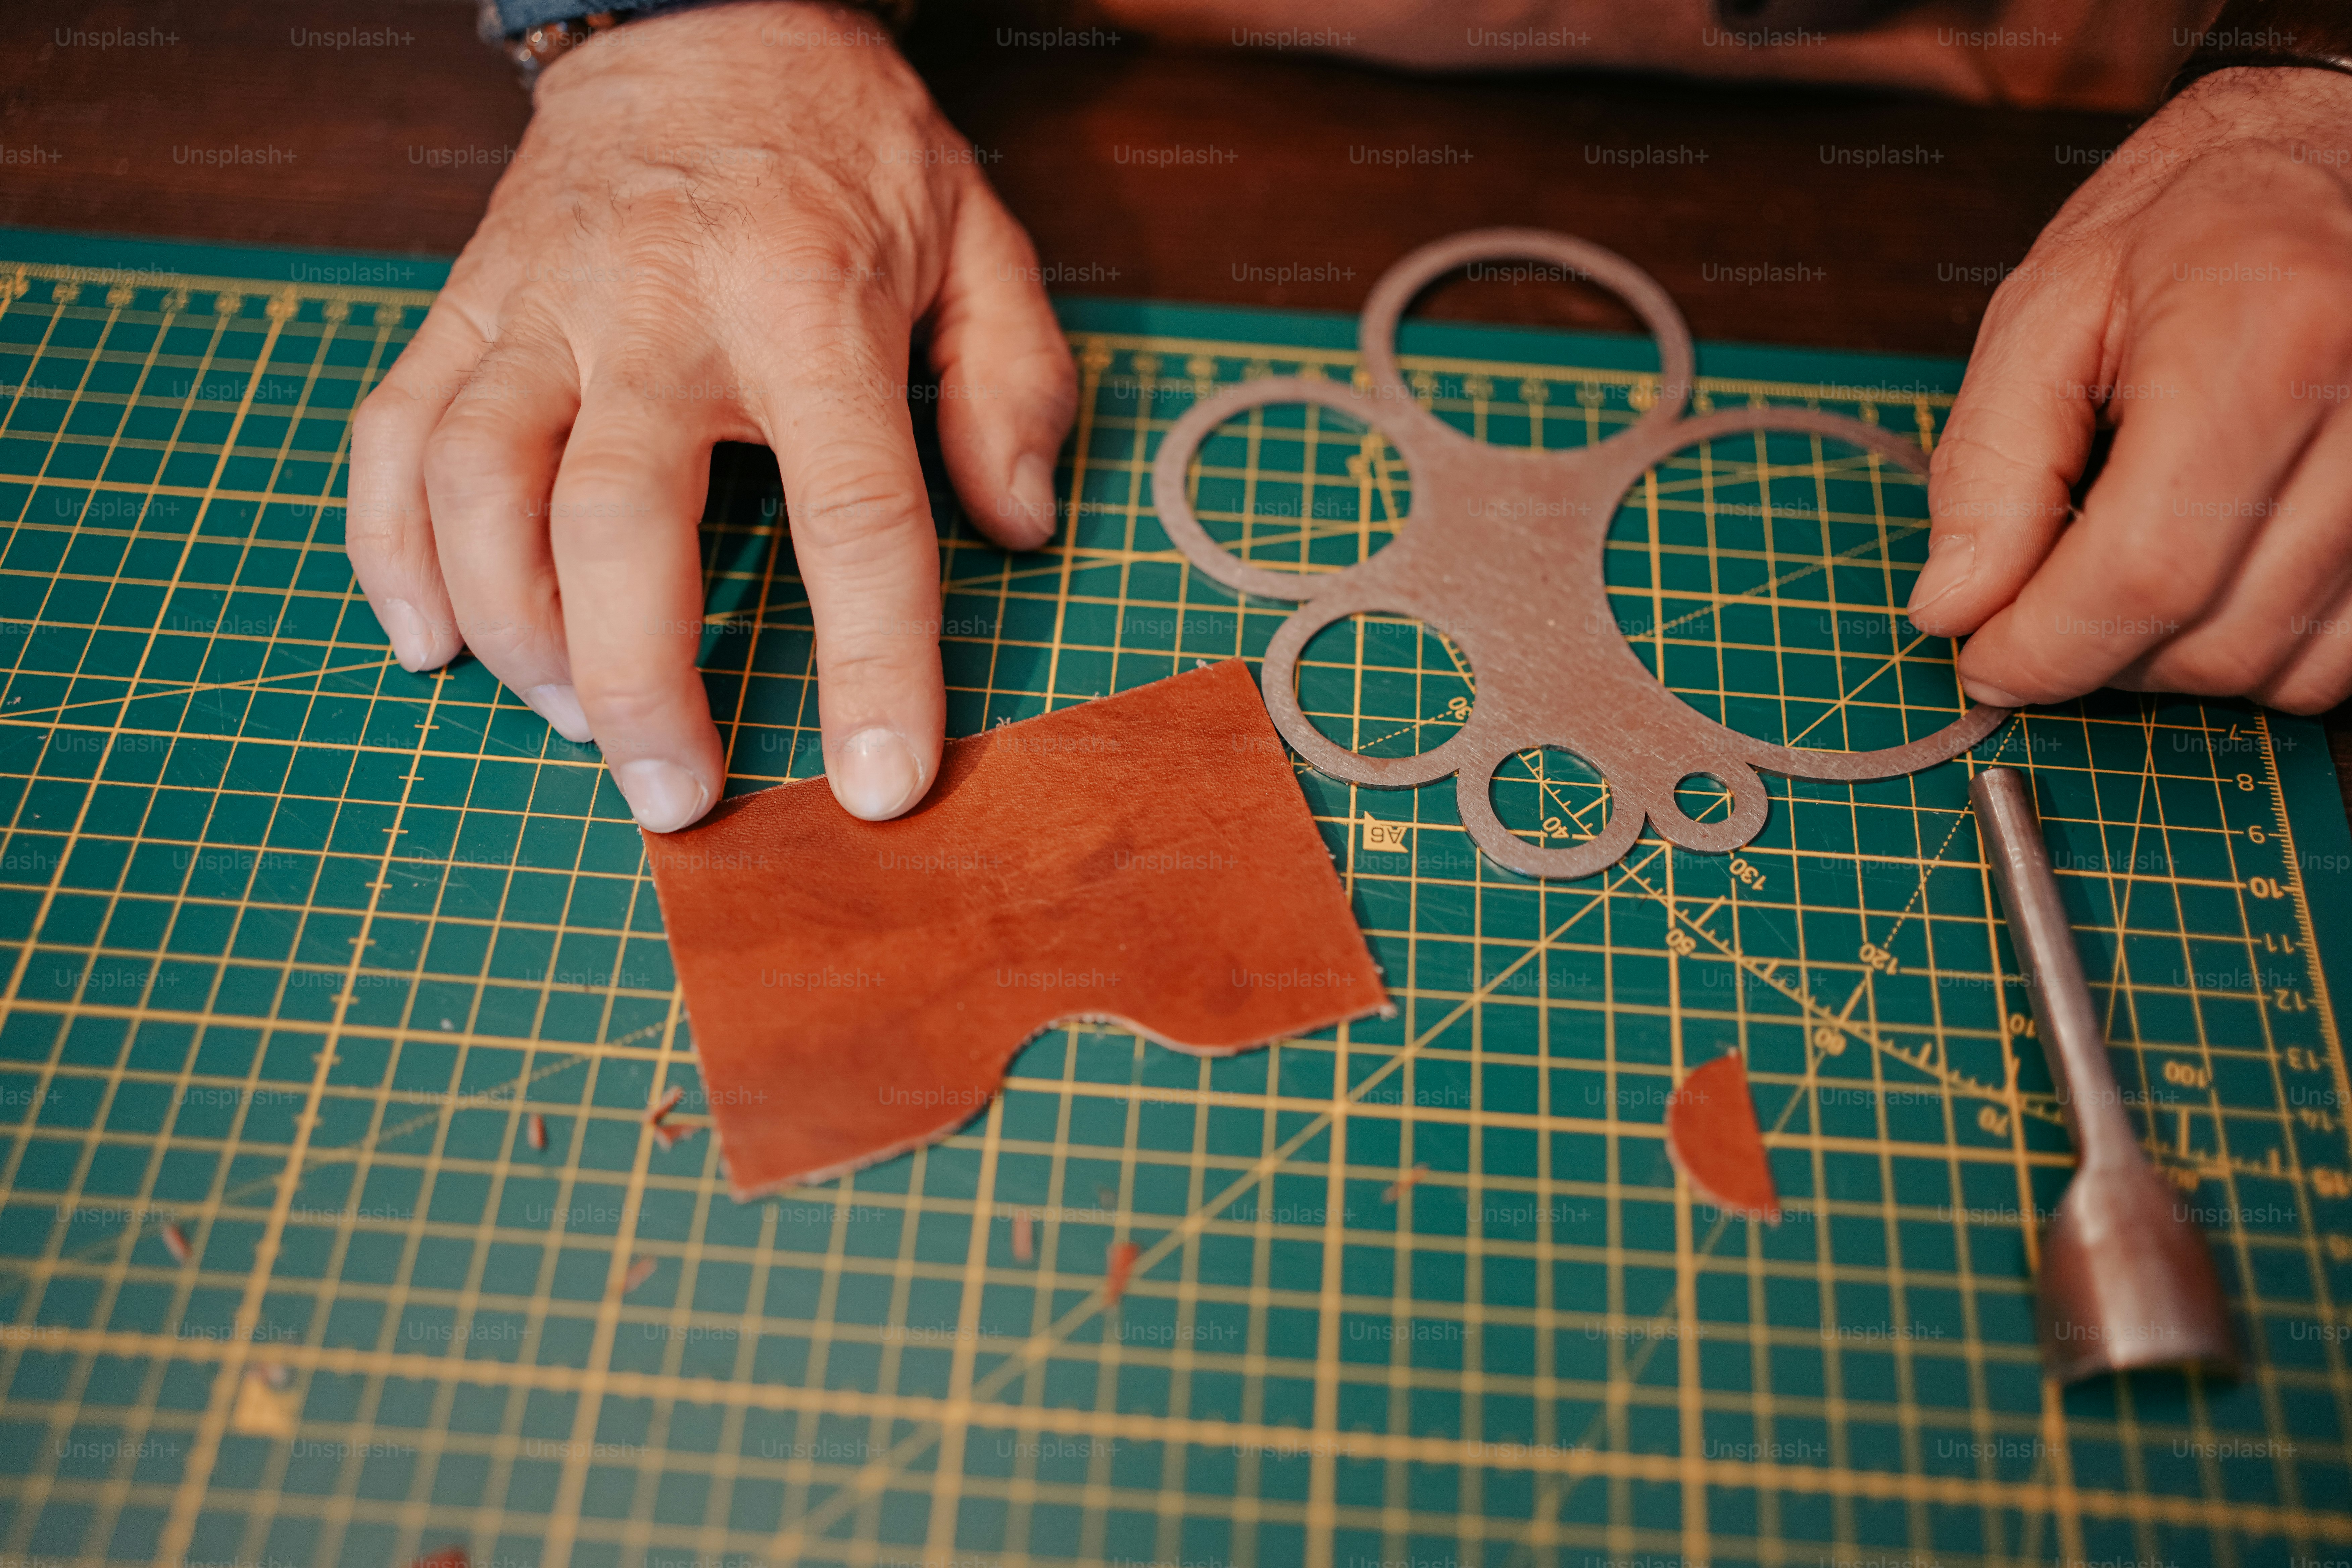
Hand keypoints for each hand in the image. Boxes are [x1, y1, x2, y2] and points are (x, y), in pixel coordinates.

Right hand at [348, 1, 1074, 828]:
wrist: (702, 9)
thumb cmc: (846, 148)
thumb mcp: (980, 236)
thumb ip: (1015, 383)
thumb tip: (1020, 526)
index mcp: (809, 302)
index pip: (853, 513)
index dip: (873, 664)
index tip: (881, 783)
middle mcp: (659, 307)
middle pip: (616, 520)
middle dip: (640, 680)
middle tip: (676, 795)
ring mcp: (541, 303)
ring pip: (475, 484)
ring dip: (513, 629)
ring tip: (573, 719)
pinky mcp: (465, 302)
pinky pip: (393, 436)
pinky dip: (393, 553)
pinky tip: (436, 644)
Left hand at [1912, 67, 2351, 714]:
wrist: (2329, 153)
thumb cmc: (2191, 219)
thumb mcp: (2051, 308)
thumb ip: (1990, 464)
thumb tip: (1952, 603)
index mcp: (2263, 341)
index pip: (2145, 572)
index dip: (2048, 648)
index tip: (1986, 662)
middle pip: (2217, 635)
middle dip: (2104, 658)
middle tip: (2045, 612)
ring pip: (2286, 664)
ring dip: (2182, 661)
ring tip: (2131, 579)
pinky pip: (2348, 651)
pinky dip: (2266, 651)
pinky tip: (2216, 580)